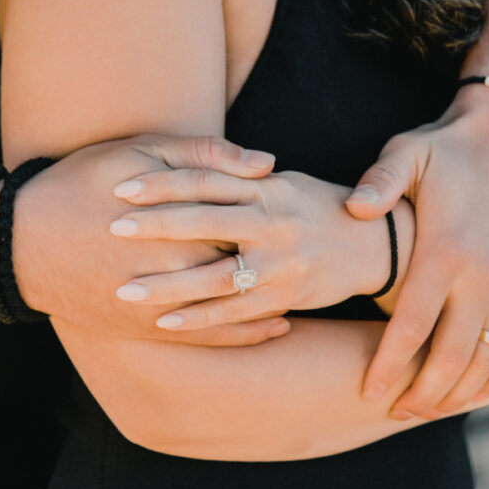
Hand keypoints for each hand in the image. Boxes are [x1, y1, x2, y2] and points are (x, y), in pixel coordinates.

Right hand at [11, 134, 290, 344]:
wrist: (17, 244)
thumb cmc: (79, 185)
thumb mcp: (139, 151)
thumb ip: (206, 156)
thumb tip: (267, 164)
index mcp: (187, 220)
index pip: (252, 221)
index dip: (284, 218)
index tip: (311, 211)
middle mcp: (182, 267)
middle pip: (250, 264)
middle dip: (288, 260)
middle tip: (326, 254)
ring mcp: (165, 303)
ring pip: (238, 305)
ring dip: (278, 298)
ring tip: (312, 288)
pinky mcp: (148, 328)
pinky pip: (211, 337)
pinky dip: (248, 334)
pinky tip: (277, 326)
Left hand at [108, 169, 413, 328]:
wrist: (376, 244)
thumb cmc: (321, 207)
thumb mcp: (285, 182)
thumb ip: (242, 178)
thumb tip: (196, 166)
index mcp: (266, 188)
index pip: (207, 179)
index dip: (164, 182)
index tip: (122, 185)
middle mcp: (272, 222)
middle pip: (205, 221)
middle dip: (157, 226)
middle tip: (112, 227)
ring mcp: (280, 262)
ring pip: (215, 275)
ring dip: (168, 284)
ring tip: (125, 289)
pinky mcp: (286, 295)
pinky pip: (236, 311)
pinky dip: (199, 318)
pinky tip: (165, 323)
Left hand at [345, 90, 488, 417]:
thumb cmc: (449, 148)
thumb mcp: (407, 152)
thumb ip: (380, 182)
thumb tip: (354, 208)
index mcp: (445, 251)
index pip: (410, 327)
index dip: (389, 366)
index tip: (369, 392)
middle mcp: (484, 275)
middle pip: (450, 356)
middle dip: (422, 393)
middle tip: (396, 413)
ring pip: (488, 359)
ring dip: (460, 392)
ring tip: (430, 410)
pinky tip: (479, 391)